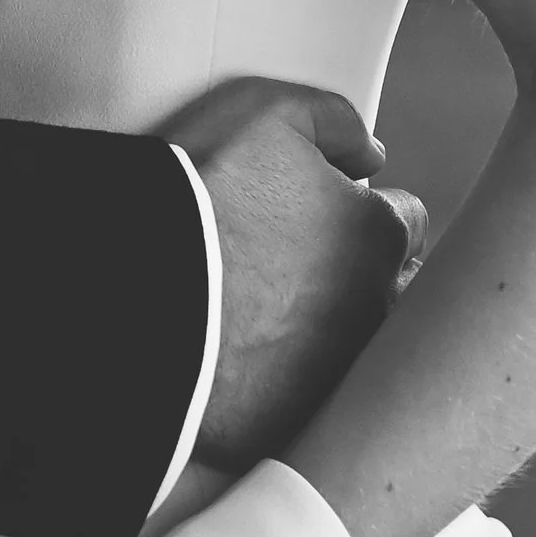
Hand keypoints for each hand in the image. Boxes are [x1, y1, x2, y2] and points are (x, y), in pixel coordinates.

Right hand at [161, 76, 424, 477]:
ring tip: (262, 312)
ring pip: (352, 348)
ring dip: (323, 330)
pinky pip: (299, 401)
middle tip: (292, 263)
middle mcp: (373, 311)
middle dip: (358, 276)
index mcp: (377, 236)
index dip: (361, 210)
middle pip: (390, 290)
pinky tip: (240, 357)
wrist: (131, 288)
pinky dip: (279, 380)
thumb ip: (334, 122)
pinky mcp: (290, 422)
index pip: (404, 221)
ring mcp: (334, 374)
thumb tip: (371, 152)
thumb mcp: (267, 114)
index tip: (322, 213)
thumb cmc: (199, 191)